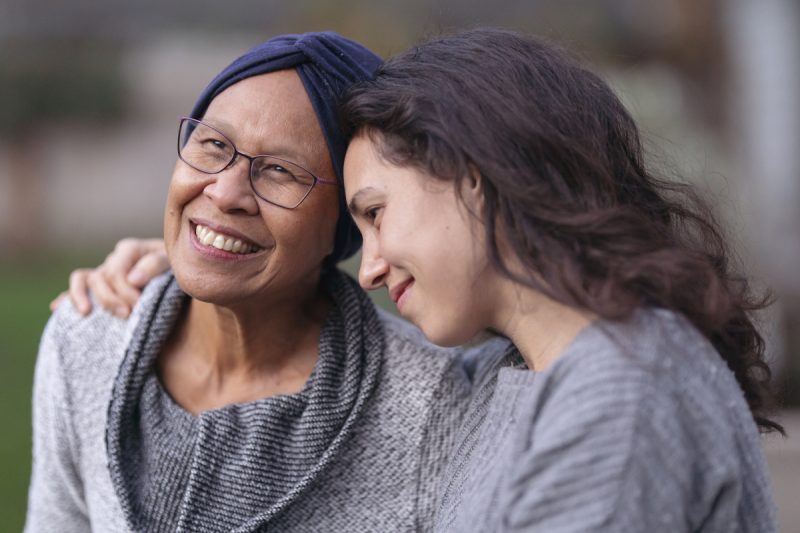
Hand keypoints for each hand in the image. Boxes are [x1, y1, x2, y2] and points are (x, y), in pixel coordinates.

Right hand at [49, 238, 168, 317]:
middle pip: (101, 277)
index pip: (117, 271)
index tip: (139, 306)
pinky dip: (68, 296)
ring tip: (87, 314)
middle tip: (127, 315)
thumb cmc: (177, 268)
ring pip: (84, 279)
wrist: (178, 274)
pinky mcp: (100, 284)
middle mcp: (115, 258)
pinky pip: (78, 286)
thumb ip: (155, 265)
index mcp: (131, 249)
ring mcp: (105, 271)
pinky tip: (58, 308)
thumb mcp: (173, 262)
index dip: (125, 291)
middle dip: (111, 299)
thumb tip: (132, 279)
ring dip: (82, 297)